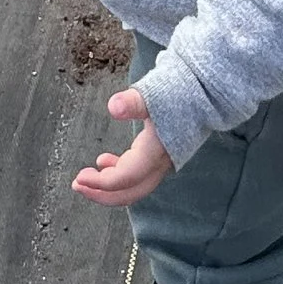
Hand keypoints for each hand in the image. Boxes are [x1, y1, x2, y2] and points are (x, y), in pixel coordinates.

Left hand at [72, 86, 171, 206]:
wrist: (204, 89)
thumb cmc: (179, 89)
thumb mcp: (154, 93)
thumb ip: (134, 102)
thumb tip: (114, 106)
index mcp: (156, 151)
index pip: (127, 177)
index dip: (102, 183)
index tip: (79, 178)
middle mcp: (161, 162)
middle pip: (132, 191)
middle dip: (103, 194)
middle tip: (78, 186)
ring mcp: (162, 161)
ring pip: (135, 185)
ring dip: (110, 185)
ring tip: (86, 178)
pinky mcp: (160, 155)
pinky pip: (138, 173)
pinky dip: (119, 173)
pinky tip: (104, 162)